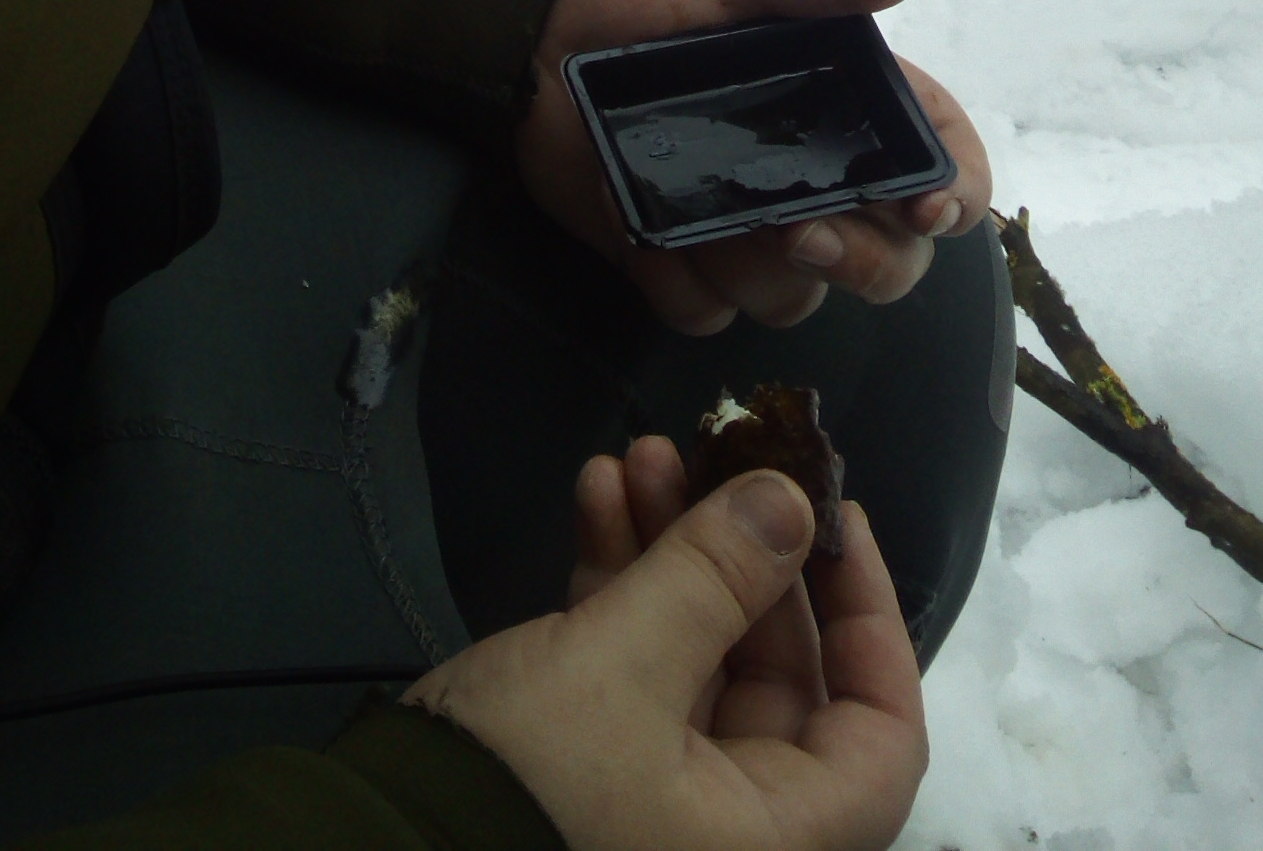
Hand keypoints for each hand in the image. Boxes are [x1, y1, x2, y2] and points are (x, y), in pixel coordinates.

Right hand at [405, 448, 927, 850]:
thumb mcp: (621, 666)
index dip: (871, 620)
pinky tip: (594, 493)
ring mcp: (658, 794)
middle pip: (780, 674)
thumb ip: (713, 575)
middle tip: (710, 455)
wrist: (380, 844)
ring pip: (700, 655)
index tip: (834, 518)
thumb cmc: (532, 780)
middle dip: (742, 551)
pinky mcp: (592, 766)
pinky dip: (621, 583)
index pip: (882, 735)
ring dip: (673, 549)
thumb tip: (793, 500)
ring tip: (635, 452)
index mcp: (776, 836)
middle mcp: (732, 825)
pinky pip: (635, 667)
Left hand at [518, 0, 990, 333]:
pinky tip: (648, 230)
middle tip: (798, 228)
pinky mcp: (675, 254)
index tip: (925, 206)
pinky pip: (705, 311)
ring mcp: (744, 219)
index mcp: (843, 97)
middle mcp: (808, 169)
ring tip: (699, 204)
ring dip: (755, 269)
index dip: (953, 195)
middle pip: (888, 260)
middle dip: (862, 260)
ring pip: (795, 298)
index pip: (940, 160)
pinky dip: (680, 284)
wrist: (522, 14)